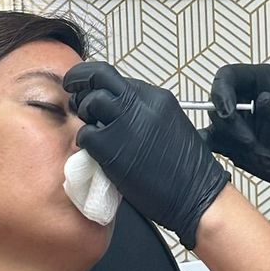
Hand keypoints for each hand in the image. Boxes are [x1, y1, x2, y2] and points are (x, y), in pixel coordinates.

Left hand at [64, 62, 229, 248]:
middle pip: (99, 75)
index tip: (91, 89)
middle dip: (80, 78)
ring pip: (89, 102)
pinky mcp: (111, 147)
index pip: (118, 78)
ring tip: (89, 126)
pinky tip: (95, 152)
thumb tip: (120, 112)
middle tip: (72, 87)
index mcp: (158, 98)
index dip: (100, 85)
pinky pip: (85, 135)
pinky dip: (85, 141)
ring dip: (83, 113)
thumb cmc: (187, 171)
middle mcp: (141, 105)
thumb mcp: (170, 126)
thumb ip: (145, 114)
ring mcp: (125, 124)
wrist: (196, 194)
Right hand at [207, 64, 269, 198]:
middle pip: (216, 107)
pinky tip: (254, 163)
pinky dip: (229, 157)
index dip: (221, 92)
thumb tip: (261, 103)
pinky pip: (218, 150)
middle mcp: (244, 101)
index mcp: (259, 81)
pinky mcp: (236, 148)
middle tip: (252, 143)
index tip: (230, 112)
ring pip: (216, 132)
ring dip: (237, 148)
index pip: (227, 77)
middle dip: (232, 128)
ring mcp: (238, 126)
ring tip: (269, 160)